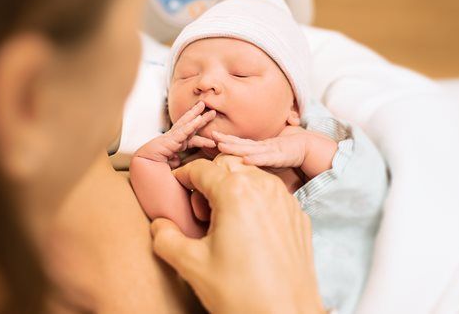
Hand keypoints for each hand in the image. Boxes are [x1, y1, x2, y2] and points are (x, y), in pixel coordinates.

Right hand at [135, 101, 215, 167]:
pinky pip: (182, 132)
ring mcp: (171, 138)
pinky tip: (198, 118)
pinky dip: (191, 125)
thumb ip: (175, 160)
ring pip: (186, 124)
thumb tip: (177, 159)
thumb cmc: (154, 167)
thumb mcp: (169, 164)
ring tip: (206, 108)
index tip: (209, 129)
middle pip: (189, 125)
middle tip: (210, 109)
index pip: (189, 135)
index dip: (199, 131)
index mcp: (174, 144)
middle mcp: (173, 139)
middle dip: (199, 116)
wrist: (143, 168)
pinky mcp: (169, 140)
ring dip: (197, 115)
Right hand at [150, 157, 324, 313]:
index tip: (178, 190)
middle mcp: (264, 187)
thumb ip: (166, 238)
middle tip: (202, 211)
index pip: (201, 168)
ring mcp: (286, 200)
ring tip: (225, 221)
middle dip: (211, 178)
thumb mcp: (191, 265)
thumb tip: (160, 225)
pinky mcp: (298, 216)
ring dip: (235, 187)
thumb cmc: (242, 293)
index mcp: (236, 192)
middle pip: (229, 164)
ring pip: (253, 175)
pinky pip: (273, 194)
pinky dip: (256, 201)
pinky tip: (249, 231)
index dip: (184, 177)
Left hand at [212, 126, 307, 168]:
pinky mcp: (281, 156)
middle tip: (211, 135)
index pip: (241, 143)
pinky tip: (246, 160)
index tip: (213, 136)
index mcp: (261, 147)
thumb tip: (249, 164)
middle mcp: (263, 147)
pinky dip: (256, 159)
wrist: (310, 147)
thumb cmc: (292, 152)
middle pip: (241, 144)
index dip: (228, 139)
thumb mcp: (273, 157)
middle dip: (226, 140)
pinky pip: (266, 159)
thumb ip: (263, 159)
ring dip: (235, 147)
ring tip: (221, 146)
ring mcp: (271, 150)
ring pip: (250, 149)